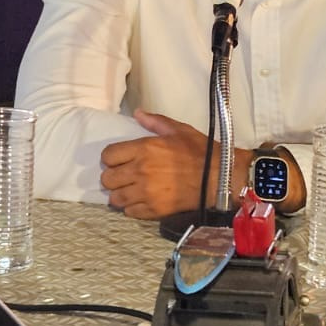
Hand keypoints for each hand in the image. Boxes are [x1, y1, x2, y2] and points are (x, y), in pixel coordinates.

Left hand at [98, 109, 253, 219]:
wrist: (218, 177)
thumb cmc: (200, 151)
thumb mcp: (178, 130)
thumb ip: (155, 121)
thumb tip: (137, 113)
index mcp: (143, 149)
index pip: (108, 155)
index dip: (111, 157)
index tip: (118, 159)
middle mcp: (139, 171)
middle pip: (107, 179)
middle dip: (112, 177)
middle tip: (122, 176)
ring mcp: (145, 193)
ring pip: (115, 198)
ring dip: (120, 194)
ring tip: (129, 190)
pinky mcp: (154, 210)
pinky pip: (130, 212)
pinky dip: (132, 208)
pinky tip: (140, 201)